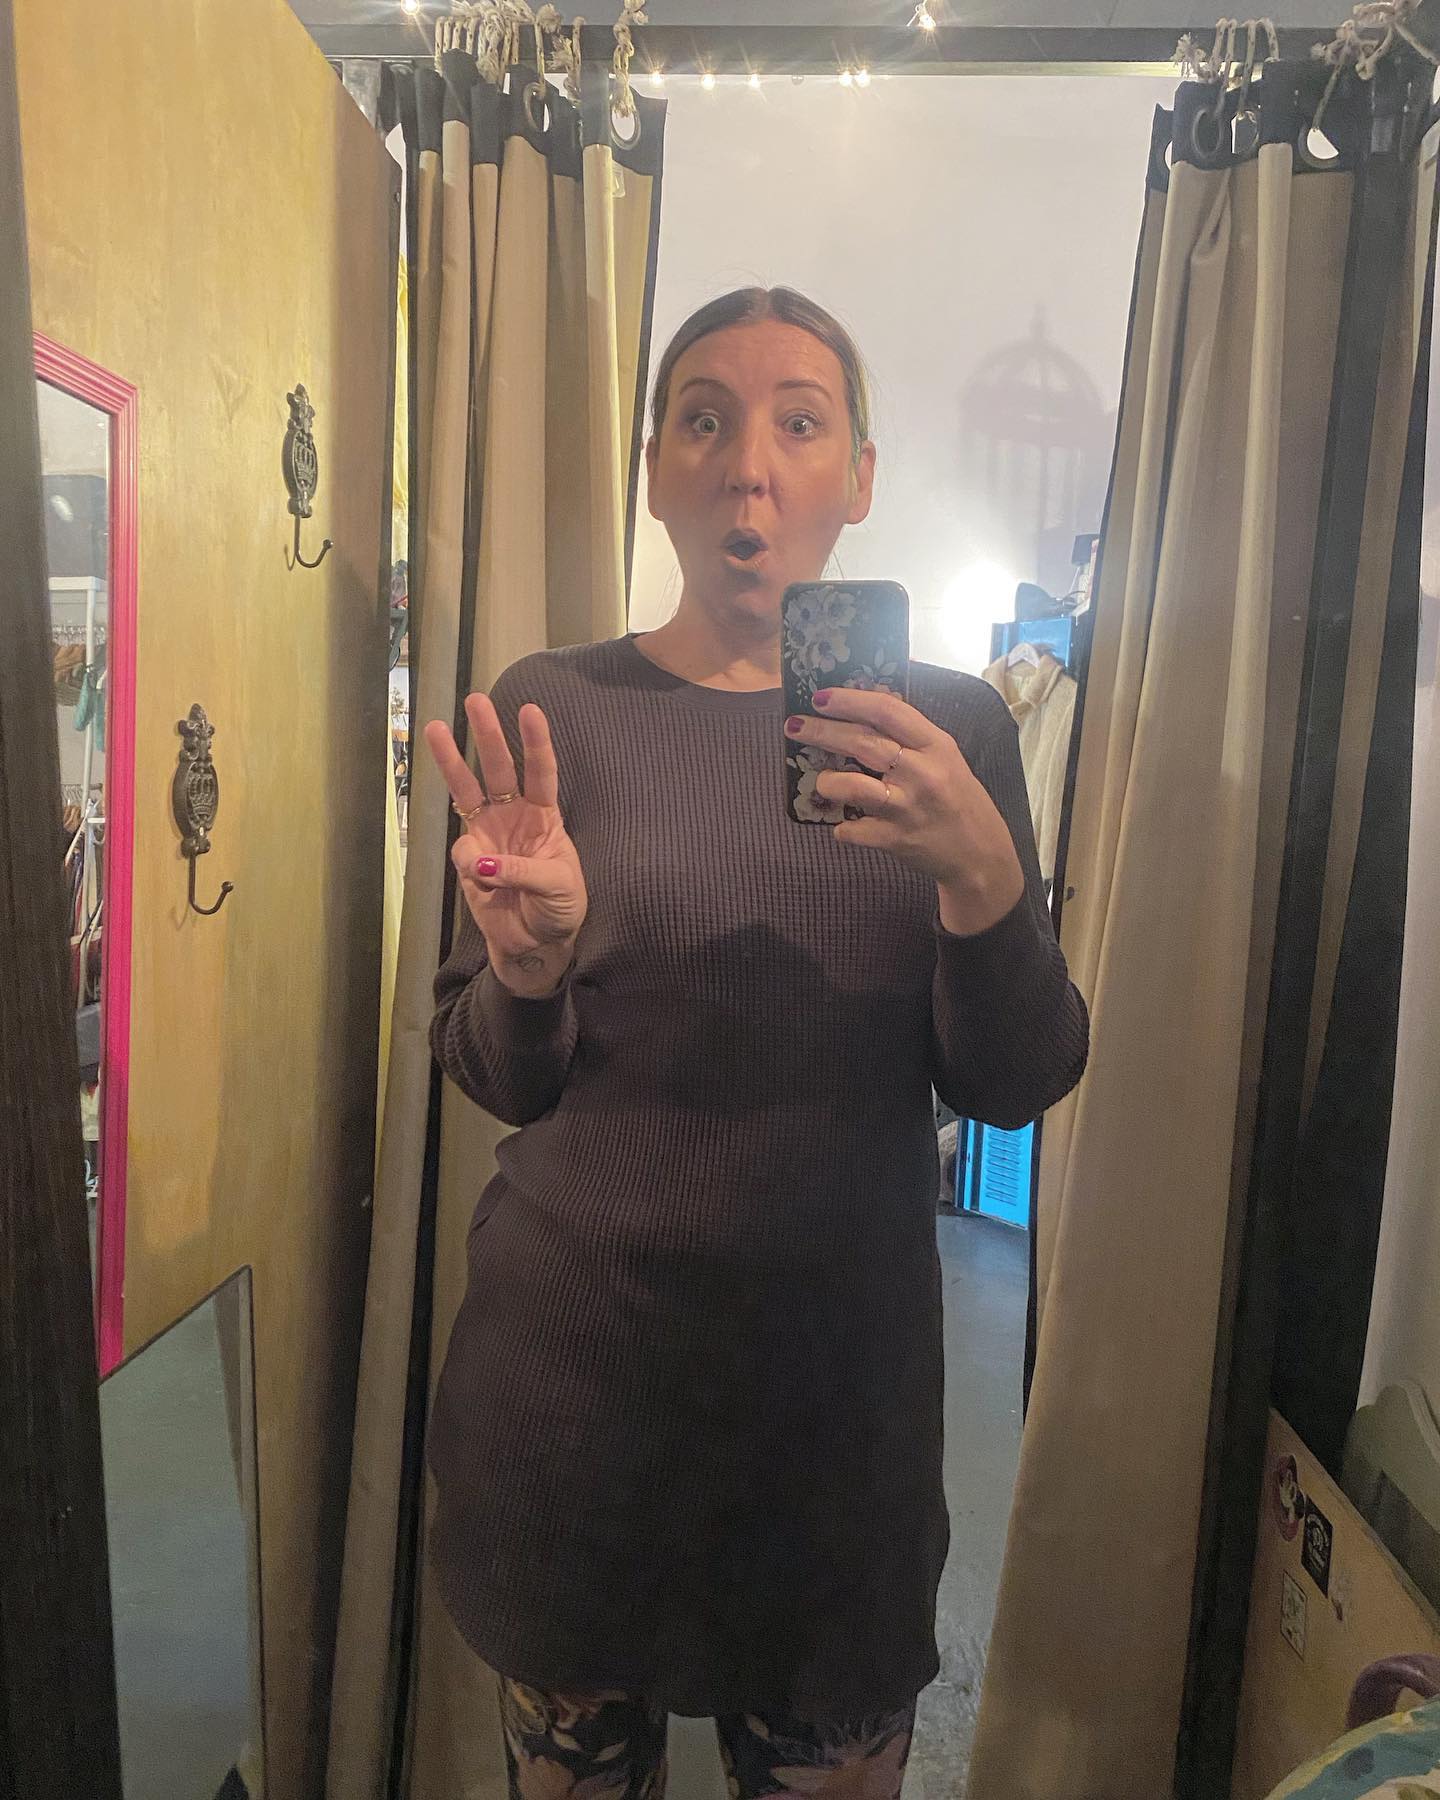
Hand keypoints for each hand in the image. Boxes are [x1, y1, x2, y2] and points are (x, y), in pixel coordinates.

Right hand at [424, 694, 587, 997]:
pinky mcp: (470, 862)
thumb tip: (480, 862)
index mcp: (545, 816)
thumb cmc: (560, 909)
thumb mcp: (558, 888)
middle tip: (475, 700)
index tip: (529, 710)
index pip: (540, 772)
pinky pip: (463, 852)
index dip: (535, 742)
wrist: (538, 944)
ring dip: (451, 762)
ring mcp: (488, 835)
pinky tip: (484, 879)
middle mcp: (514, 817)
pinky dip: (470, 863)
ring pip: (466, 791)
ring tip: (436, 728)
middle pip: (499, 769)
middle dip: (487, 735)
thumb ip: (522, 871)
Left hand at [785, 686, 1023, 936]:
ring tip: (820, 780)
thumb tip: (872, 698)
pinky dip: (841, 827)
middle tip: (794, 725)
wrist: (980, 854)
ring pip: (853, 786)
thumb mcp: (946, 756)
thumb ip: (911, 732)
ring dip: (827, 781)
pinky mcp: (896, 840)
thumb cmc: (958, 799)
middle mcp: (922, 773)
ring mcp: (908, 808)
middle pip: (863, 743)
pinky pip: (852, 830)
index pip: (888, 711)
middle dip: (822, 731)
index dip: (850, 700)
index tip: (821, 696)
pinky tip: (843, 824)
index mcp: (936, 745)